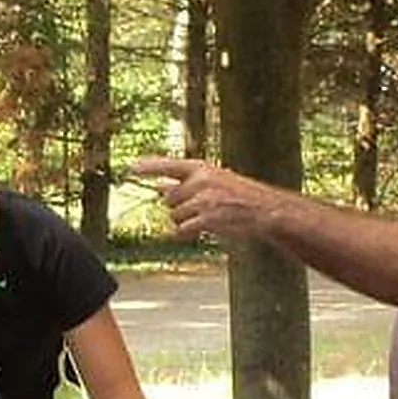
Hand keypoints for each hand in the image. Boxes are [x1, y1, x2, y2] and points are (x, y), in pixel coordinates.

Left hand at [128, 157, 279, 242]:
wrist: (267, 210)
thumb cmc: (239, 197)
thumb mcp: (213, 183)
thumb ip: (185, 184)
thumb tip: (159, 188)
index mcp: (202, 168)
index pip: (169, 165)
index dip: (148, 167)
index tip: (130, 168)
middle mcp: (201, 180)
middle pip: (168, 199)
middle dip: (178, 208)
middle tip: (200, 210)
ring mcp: (204, 199)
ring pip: (174, 216)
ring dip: (185, 222)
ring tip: (207, 219)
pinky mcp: (208, 217)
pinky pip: (182, 229)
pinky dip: (186, 233)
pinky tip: (199, 231)